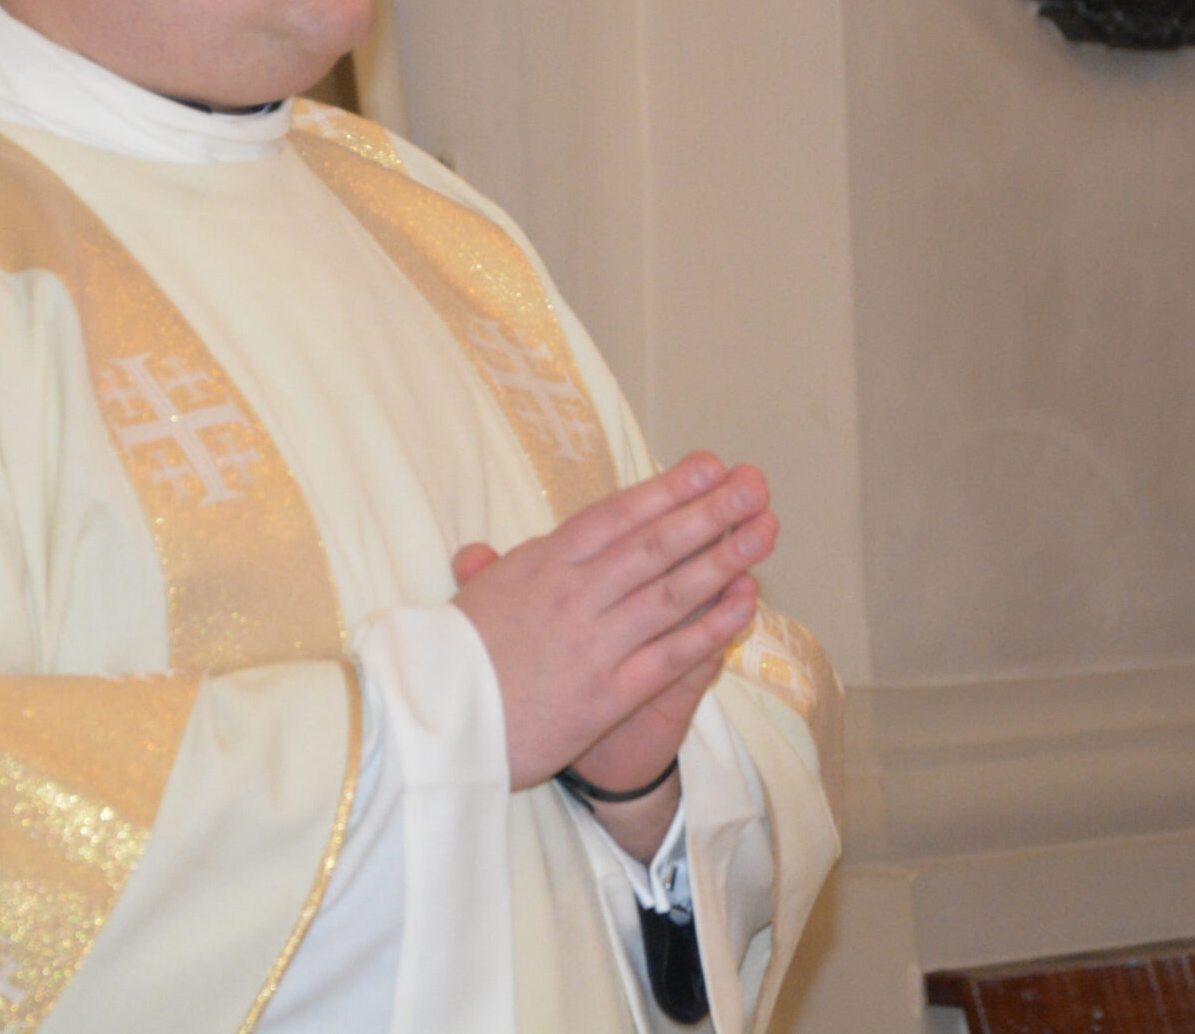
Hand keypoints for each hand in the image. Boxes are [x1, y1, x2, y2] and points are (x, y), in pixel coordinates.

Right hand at [452, 452, 772, 791]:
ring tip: (764, 528)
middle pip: (653, 543)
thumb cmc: (446, 666)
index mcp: (539, 565)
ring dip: (723, 556)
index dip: (666, 489)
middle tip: (754, 481)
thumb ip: (487, 574)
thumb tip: (475, 550)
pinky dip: (710, 626)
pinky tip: (744, 602)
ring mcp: (593, 643)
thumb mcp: (465, 606)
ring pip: (670, 591)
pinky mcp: (605, 694)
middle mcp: (572, 594)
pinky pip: (669, 653)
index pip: (615, 516)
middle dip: (709, 510)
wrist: (430, 728)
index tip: (707, 465)